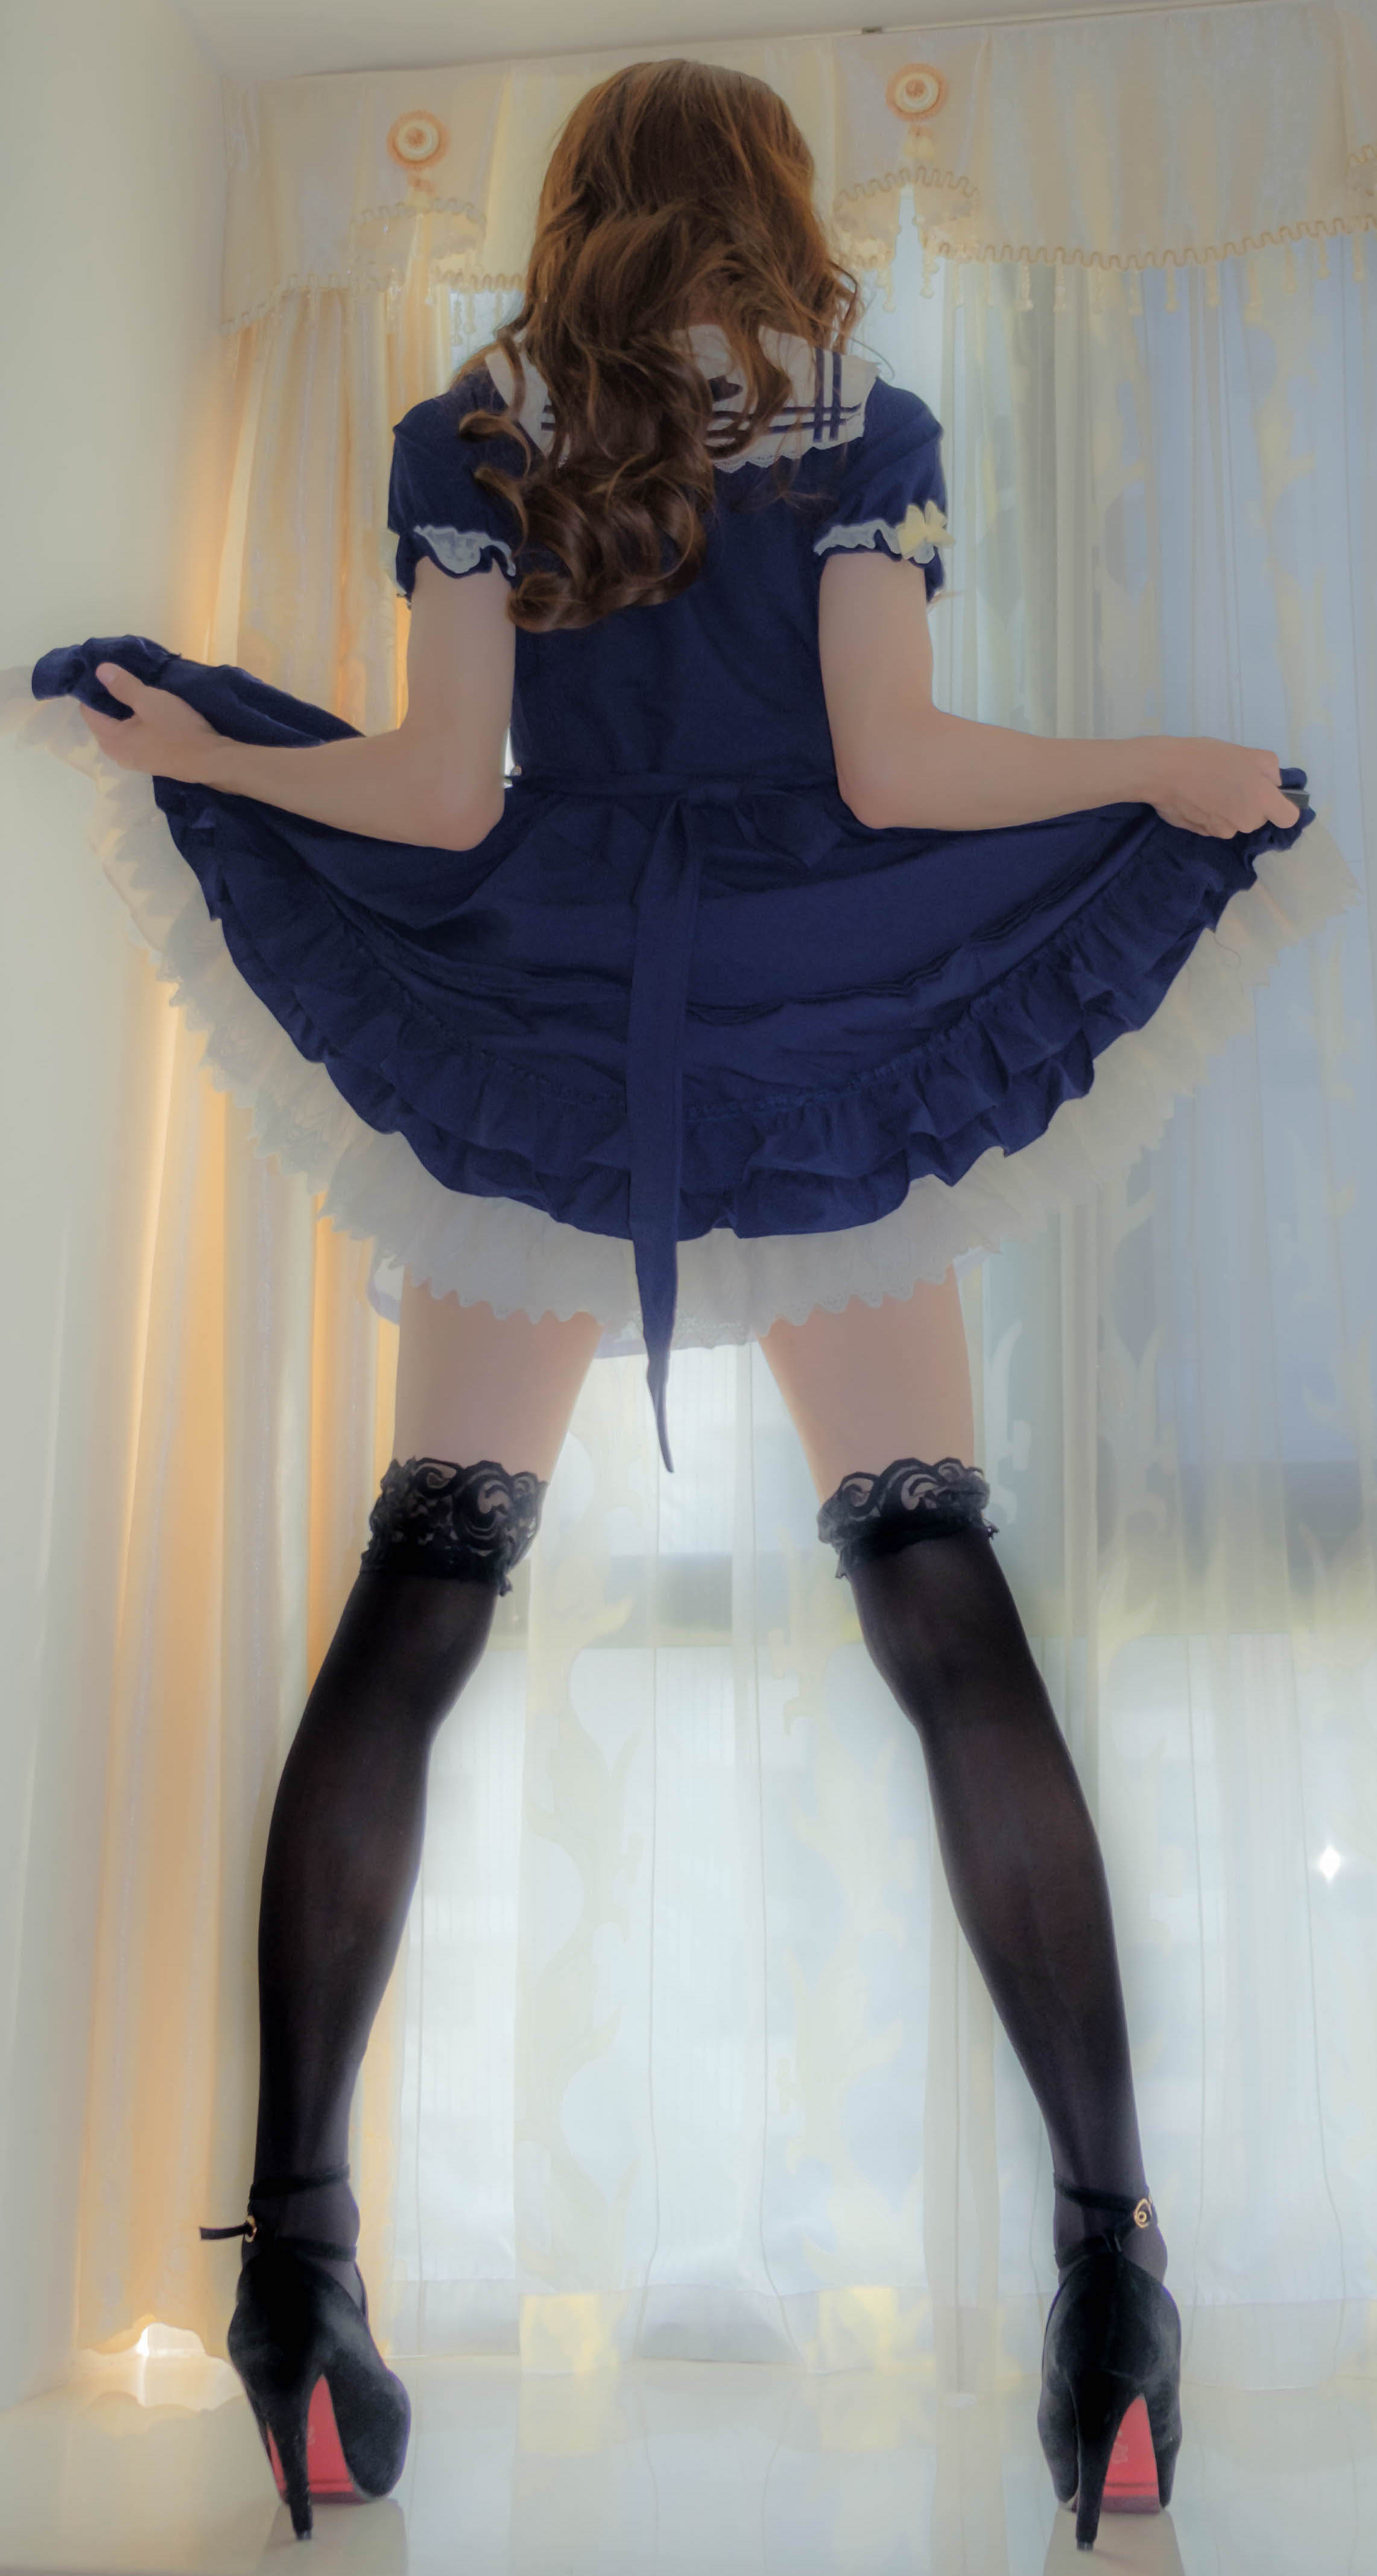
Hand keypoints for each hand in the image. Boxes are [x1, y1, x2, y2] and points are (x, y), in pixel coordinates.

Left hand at [77, 661, 220, 780]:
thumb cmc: (178, 729)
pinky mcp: (148, 762)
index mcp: (110, 739)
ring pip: (118, 730)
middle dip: (109, 701)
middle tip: (124, 680)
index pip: (88, 711)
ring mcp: (132, 761)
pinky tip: (148, 714)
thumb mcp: (149, 700)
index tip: (109, 675)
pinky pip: (132, 739)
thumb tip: (99, 670)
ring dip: (124, 713)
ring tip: (138, 695)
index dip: (95, 690)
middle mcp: (115, 754)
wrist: (210, 760)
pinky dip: (135, 725)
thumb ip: (122, 685)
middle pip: (102, 721)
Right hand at [1147, 735, 1303, 837]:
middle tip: (1232, 781)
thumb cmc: (1207, 758)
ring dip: (1229, 809)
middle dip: (1250, 803)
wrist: (1163, 772)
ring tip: (1210, 788)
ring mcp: (1223, 831)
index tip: (1270, 795)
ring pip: (1235, 822)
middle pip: (1258, 818)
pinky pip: (1215, 825)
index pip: (1288, 817)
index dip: (1282, 805)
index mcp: (1260, 801)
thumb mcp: (1247, 753)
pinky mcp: (1202, 834)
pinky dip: (1210, 814)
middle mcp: (1245, 822)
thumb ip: (1270, 769)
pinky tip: (1197, 797)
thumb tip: (1273, 784)